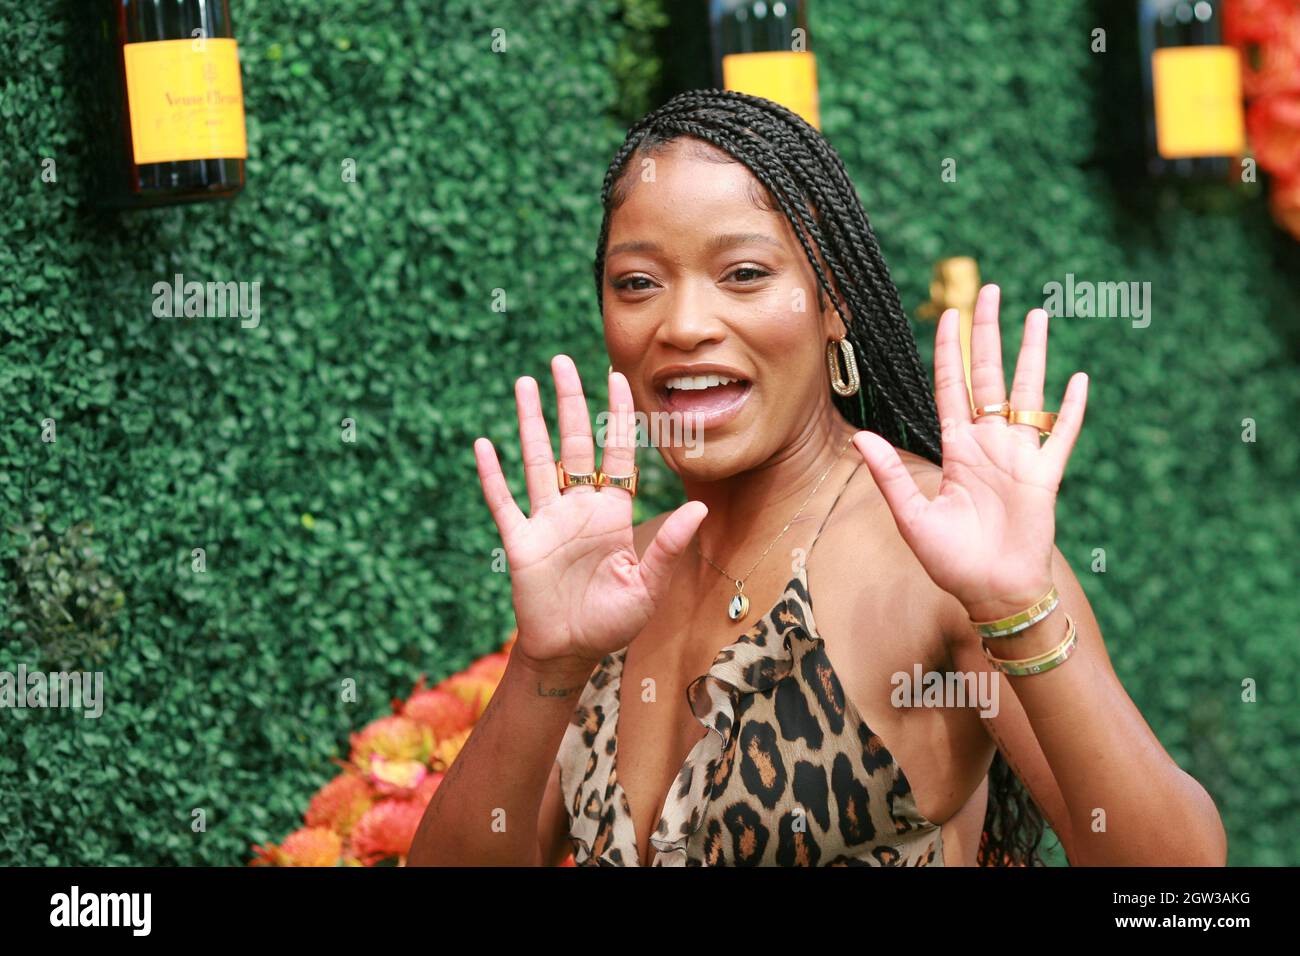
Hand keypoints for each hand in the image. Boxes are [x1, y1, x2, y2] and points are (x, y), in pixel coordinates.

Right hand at [474, 354, 707, 669]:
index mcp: (613, 513)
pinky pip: (504, 501)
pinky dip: (493, 475)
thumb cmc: (613, 621)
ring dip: (530, 422)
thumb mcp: (649, 586)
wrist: (571, 650)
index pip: (617, 453)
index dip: (618, 416)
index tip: (617, 376)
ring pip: (537, 460)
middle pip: (574, 442)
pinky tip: (483, 445)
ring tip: (524, 383)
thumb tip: (699, 508)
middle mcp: (579, 507)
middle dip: (569, 401)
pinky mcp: (520, 541)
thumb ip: (670, 546)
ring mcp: (547, 521)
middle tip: (561, 360)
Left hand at [853, 284, 1088, 621]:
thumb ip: (890, 475)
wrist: (992, 593)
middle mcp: (988, 445)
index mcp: (956, 450)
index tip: (950, 315)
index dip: (950, 352)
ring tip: (1037, 316)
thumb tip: (860, 437)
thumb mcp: (913, 517)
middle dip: (988, 335)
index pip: (950, 389)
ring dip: (1031, 355)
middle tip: (990, 291)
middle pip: (988, 377)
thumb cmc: (952, 562)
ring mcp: (1019, 457)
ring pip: (1026, 393)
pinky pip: (1060, 436)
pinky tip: (1078, 379)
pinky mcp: (1045, 476)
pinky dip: (1069, 409)